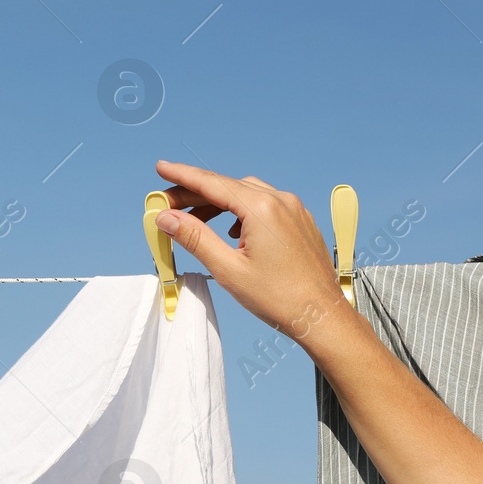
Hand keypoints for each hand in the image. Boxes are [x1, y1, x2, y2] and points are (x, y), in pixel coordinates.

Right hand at [153, 160, 350, 346]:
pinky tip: (230, 231)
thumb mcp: (228, 269)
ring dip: (218, 202)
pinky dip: (241, 210)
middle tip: (167, 204)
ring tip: (194, 220)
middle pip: (228, 187)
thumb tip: (166, 218)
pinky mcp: (300, 221)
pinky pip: (265, 204)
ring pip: (246, 194)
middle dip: (196, 193)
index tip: (162, 168)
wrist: (321, 315)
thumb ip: (195, 238)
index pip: (213, 184)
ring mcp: (294, 210)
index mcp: (262, 209)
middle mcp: (281, 201)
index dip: (183, 176)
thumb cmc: (278, 297)